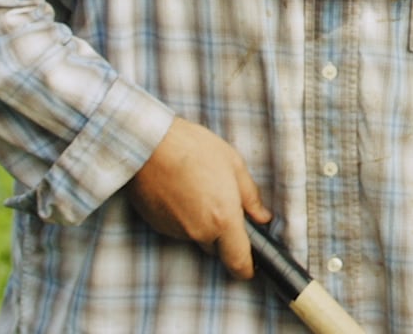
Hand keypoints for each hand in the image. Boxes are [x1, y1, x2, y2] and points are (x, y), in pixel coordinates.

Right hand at [124, 117, 271, 279]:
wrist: (149, 144)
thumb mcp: (234, 165)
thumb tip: (262, 217)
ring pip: (196, 236)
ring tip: (198, 189)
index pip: (238, 261)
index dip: (247, 269)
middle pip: (217, 247)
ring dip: (201, 222)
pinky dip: (183, 217)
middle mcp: (199, 232)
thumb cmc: (195, 149)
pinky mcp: (157, 225)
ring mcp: (175, 231)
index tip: (252, 266)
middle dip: (223, 233)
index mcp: (223, 220)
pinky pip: (177, 229)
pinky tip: (181, 191)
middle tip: (222, 202)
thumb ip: (251, 197)